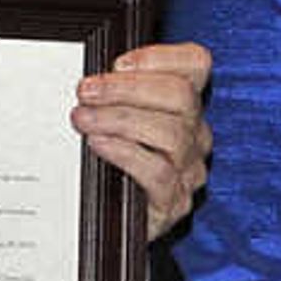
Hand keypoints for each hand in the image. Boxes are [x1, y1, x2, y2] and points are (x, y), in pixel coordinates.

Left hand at [76, 41, 211, 234]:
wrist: (111, 223)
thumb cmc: (112, 164)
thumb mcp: (115, 119)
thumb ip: (114, 94)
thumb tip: (90, 78)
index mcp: (185, 105)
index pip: (195, 64)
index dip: (160, 57)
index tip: (118, 64)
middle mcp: (196, 134)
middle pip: (181, 96)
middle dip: (127, 89)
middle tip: (86, 91)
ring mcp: (189, 169)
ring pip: (172, 133)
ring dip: (120, 120)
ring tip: (84, 119)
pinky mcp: (174, 202)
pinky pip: (159, 173)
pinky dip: (125, 153)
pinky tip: (99, 145)